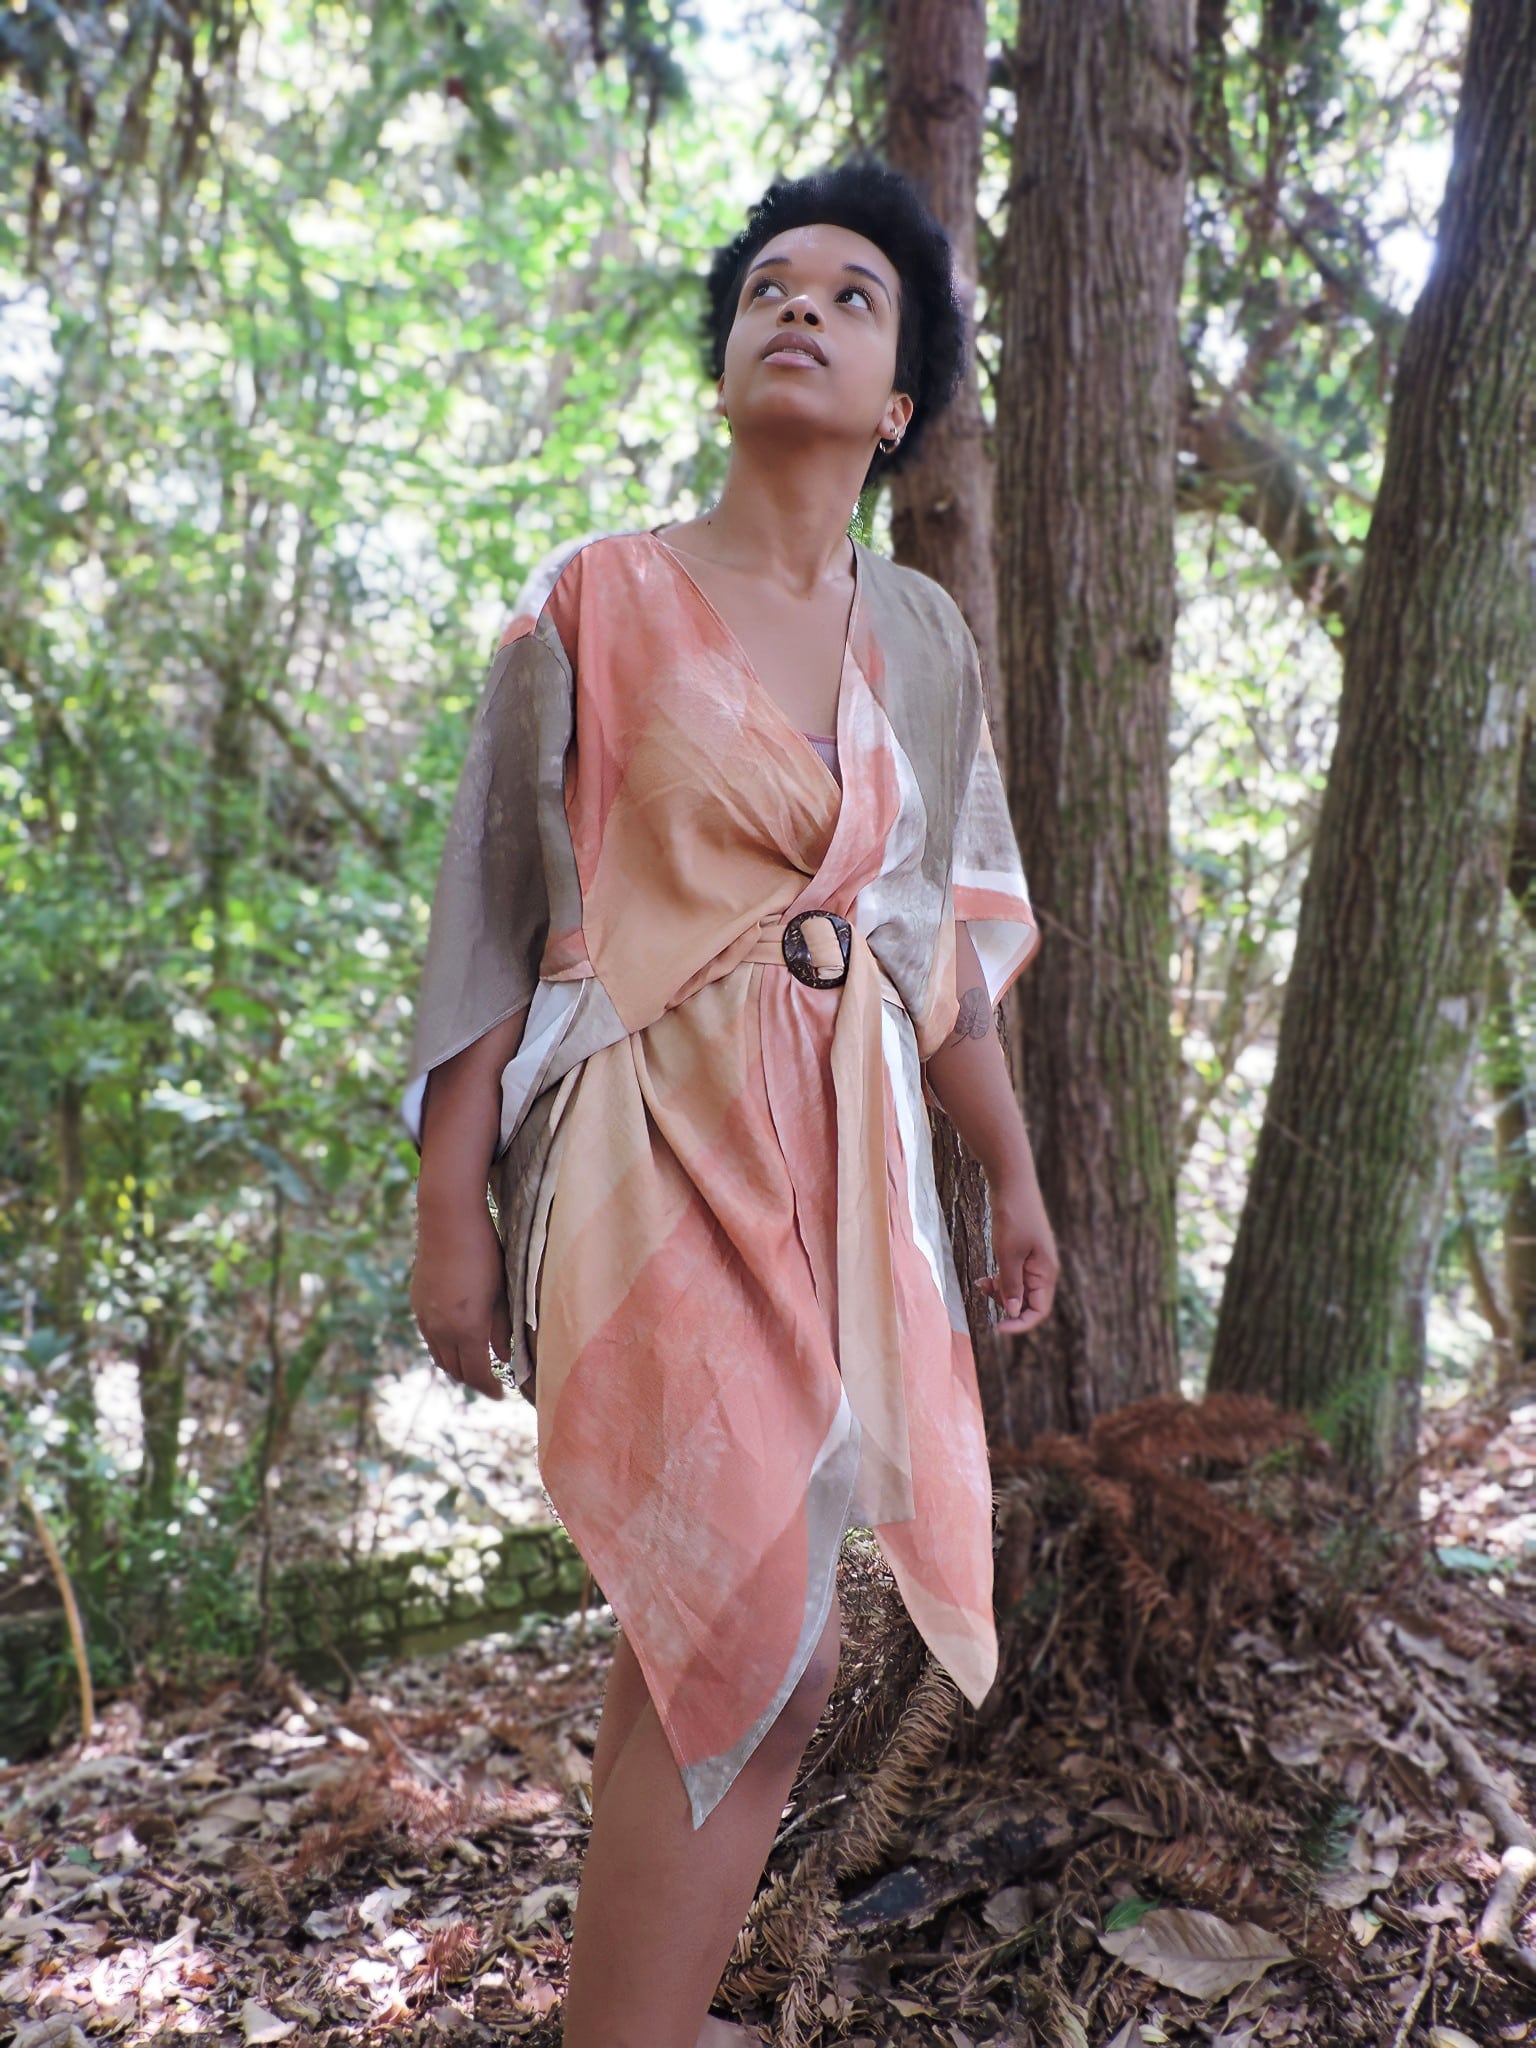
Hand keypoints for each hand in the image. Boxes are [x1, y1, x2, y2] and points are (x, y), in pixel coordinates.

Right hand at [410, 1195, 513, 1399]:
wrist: (448, 1219)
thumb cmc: (485, 1251)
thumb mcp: (502, 1292)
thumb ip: (504, 1328)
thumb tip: (509, 1356)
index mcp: (467, 1328)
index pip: (477, 1374)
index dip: (490, 1388)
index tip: (501, 1394)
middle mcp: (441, 1328)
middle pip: (455, 1370)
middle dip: (473, 1381)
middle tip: (490, 1384)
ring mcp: (425, 1316)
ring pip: (439, 1356)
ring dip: (456, 1367)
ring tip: (474, 1367)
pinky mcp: (417, 1303)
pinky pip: (429, 1338)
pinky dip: (443, 1348)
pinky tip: (456, 1341)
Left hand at [975, 1167, 1057, 1333]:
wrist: (1012, 1182)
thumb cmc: (1013, 1217)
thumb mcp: (1008, 1254)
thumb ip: (1010, 1285)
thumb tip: (1013, 1312)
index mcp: (1046, 1272)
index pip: (1039, 1311)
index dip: (1020, 1323)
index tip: (997, 1327)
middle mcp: (1043, 1269)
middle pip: (1028, 1302)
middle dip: (1005, 1304)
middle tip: (984, 1291)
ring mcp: (1034, 1260)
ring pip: (1018, 1290)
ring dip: (999, 1292)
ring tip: (981, 1283)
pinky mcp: (1023, 1252)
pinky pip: (1013, 1276)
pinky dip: (999, 1279)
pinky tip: (984, 1277)